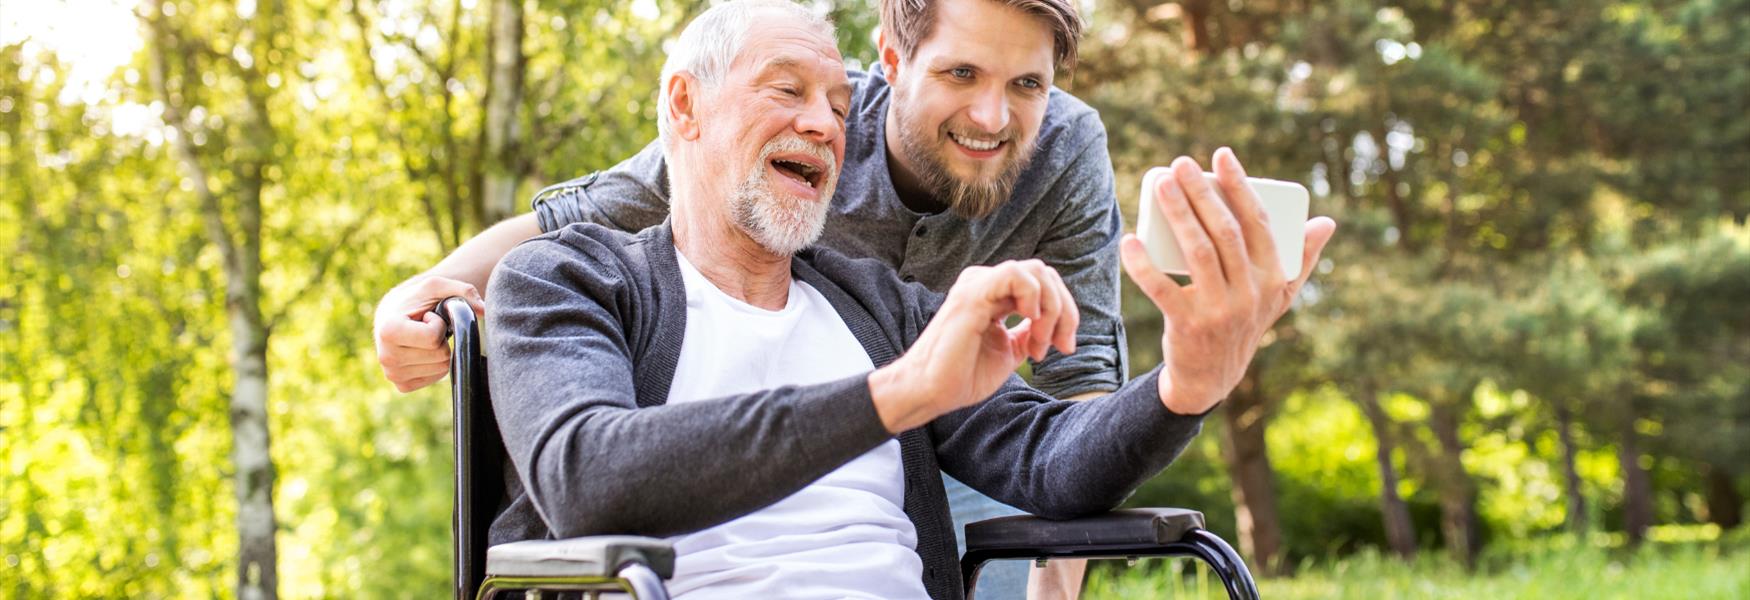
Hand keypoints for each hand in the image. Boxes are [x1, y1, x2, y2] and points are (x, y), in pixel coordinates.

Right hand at [372, 274, 484, 392]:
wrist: (393, 315)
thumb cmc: (417, 299)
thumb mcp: (437, 286)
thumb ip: (463, 291)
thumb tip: (484, 310)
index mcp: (389, 331)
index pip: (433, 338)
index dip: (439, 324)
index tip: (427, 316)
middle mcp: (386, 357)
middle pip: (440, 355)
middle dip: (441, 339)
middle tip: (426, 328)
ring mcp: (393, 374)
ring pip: (442, 368)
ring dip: (440, 351)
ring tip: (423, 338)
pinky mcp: (402, 385)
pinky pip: (437, 377)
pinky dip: (436, 363)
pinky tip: (422, 351)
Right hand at [868, 260, 1078, 432]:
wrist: (932, 391)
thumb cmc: (962, 375)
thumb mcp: (1009, 352)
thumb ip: (1028, 333)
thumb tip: (1051, 326)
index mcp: (994, 296)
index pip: (1043, 285)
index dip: (1065, 313)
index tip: (1064, 348)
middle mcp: (986, 284)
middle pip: (1045, 275)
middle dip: (1065, 310)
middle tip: (1060, 345)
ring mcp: (978, 286)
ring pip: (1036, 271)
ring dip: (1051, 307)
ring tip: (1039, 341)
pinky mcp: (972, 294)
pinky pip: (1014, 274)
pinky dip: (1033, 296)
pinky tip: (1029, 321)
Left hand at [1120, 148, 1336, 414]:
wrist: (1211, 377)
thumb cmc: (1244, 323)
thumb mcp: (1278, 296)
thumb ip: (1301, 259)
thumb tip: (1326, 222)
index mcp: (1273, 278)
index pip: (1259, 223)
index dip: (1240, 186)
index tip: (1222, 155)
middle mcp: (1250, 293)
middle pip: (1225, 232)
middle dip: (1202, 193)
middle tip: (1181, 164)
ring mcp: (1219, 311)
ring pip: (1197, 253)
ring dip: (1178, 214)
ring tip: (1160, 185)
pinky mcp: (1187, 326)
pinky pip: (1163, 289)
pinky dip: (1144, 265)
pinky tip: (1131, 241)